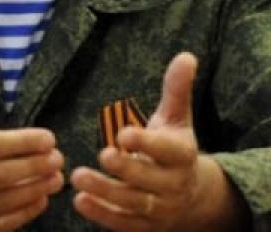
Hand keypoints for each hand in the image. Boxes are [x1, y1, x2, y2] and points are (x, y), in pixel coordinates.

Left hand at [71, 53, 246, 230]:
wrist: (192, 197)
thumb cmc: (174, 148)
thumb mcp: (176, 118)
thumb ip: (177, 89)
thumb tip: (186, 55)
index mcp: (182, 156)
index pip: (169, 151)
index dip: (147, 144)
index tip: (123, 133)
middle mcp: (173, 185)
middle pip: (149, 181)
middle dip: (125, 169)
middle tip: (101, 154)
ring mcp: (160, 209)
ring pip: (133, 204)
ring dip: (105, 192)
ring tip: (78, 177)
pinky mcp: (145, 227)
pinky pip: (123, 224)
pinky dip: (102, 215)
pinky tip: (80, 200)